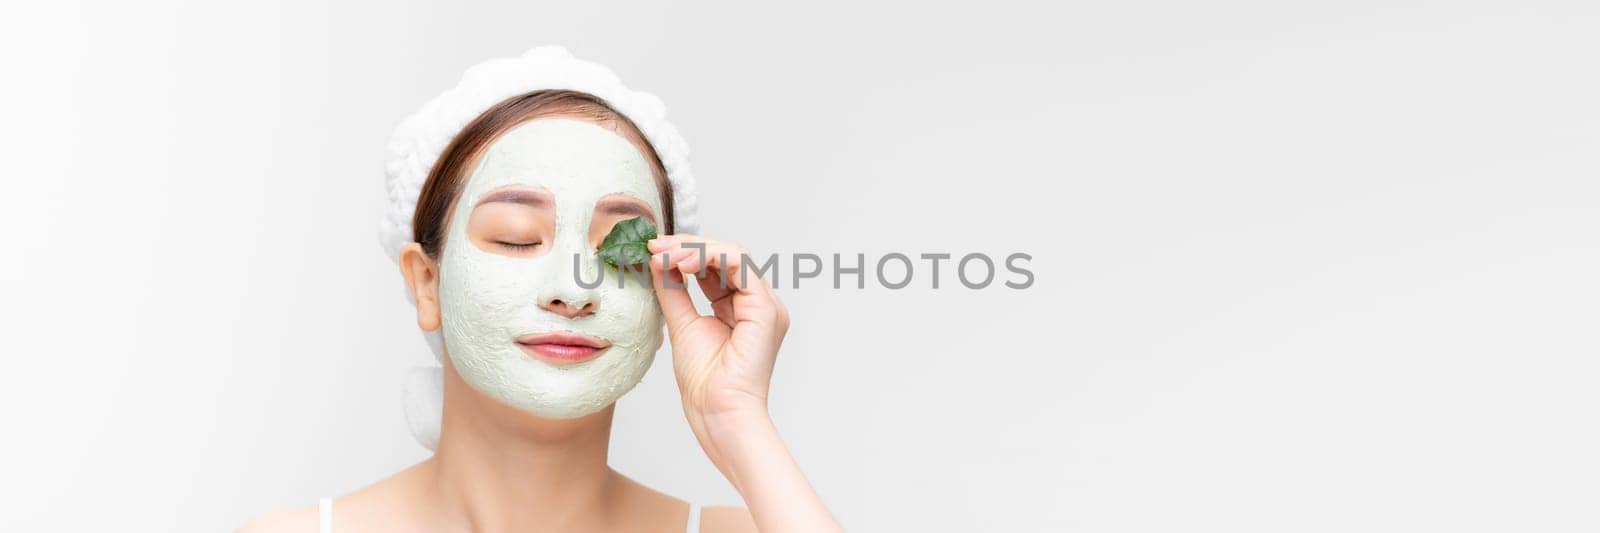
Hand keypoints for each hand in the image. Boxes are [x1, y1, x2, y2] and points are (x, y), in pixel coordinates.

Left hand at [648, 235, 787, 432]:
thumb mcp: (681, 324)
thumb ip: (673, 291)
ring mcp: (766, 305)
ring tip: (665, 255)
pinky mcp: (766, 309)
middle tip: (656, 246)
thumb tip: (658, 260)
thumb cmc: (704, 383)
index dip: (685, 253)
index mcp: (741, 308)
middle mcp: (757, 303)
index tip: (653, 249)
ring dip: (696, 249)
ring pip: (735, 254)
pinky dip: (710, 257)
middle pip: (726, 256)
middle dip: (688, 246)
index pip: (716, 266)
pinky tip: (682, 263)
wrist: (717, 412)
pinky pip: (740, 266)